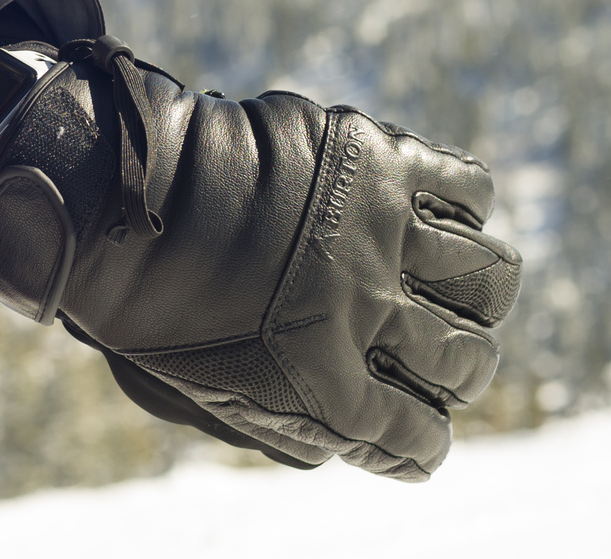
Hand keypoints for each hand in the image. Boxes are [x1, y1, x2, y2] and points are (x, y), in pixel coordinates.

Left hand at [0, 37, 520, 479]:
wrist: (120, 197)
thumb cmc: (147, 300)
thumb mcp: (201, 395)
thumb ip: (282, 430)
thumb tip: (347, 449)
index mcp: (325, 391)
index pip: (421, 440)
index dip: (422, 440)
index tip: (420, 431)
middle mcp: (368, 316)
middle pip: (468, 360)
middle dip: (461, 366)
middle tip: (442, 350)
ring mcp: (379, 236)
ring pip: (490, 277)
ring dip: (478, 290)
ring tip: (456, 284)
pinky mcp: (378, 161)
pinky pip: (469, 189)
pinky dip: (469, 204)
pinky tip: (439, 214)